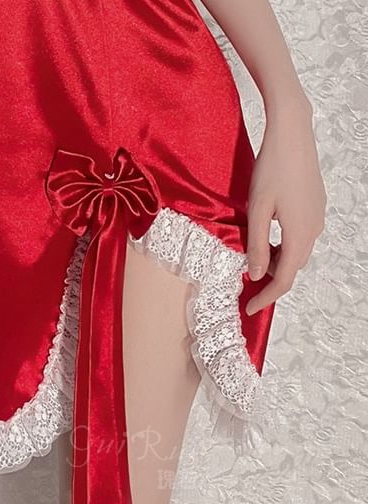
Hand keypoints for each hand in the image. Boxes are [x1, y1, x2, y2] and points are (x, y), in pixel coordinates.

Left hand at [245, 102, 325, 315]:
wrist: (292, 135)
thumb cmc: (271, 169)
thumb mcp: (256, 210)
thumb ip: (255, 244)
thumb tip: (254, 275)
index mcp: (299, 235)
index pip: (284, 279)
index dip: (266, 298)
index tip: (248, 309)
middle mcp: (314, 230)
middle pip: (292, 268)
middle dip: (270, 281)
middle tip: (244, 287)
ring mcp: (318, 217)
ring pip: (296, 252)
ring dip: (276, 262)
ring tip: (250, 259)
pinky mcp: (315, 207)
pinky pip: (299, 237)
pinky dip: (282, 246)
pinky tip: (264, 237)